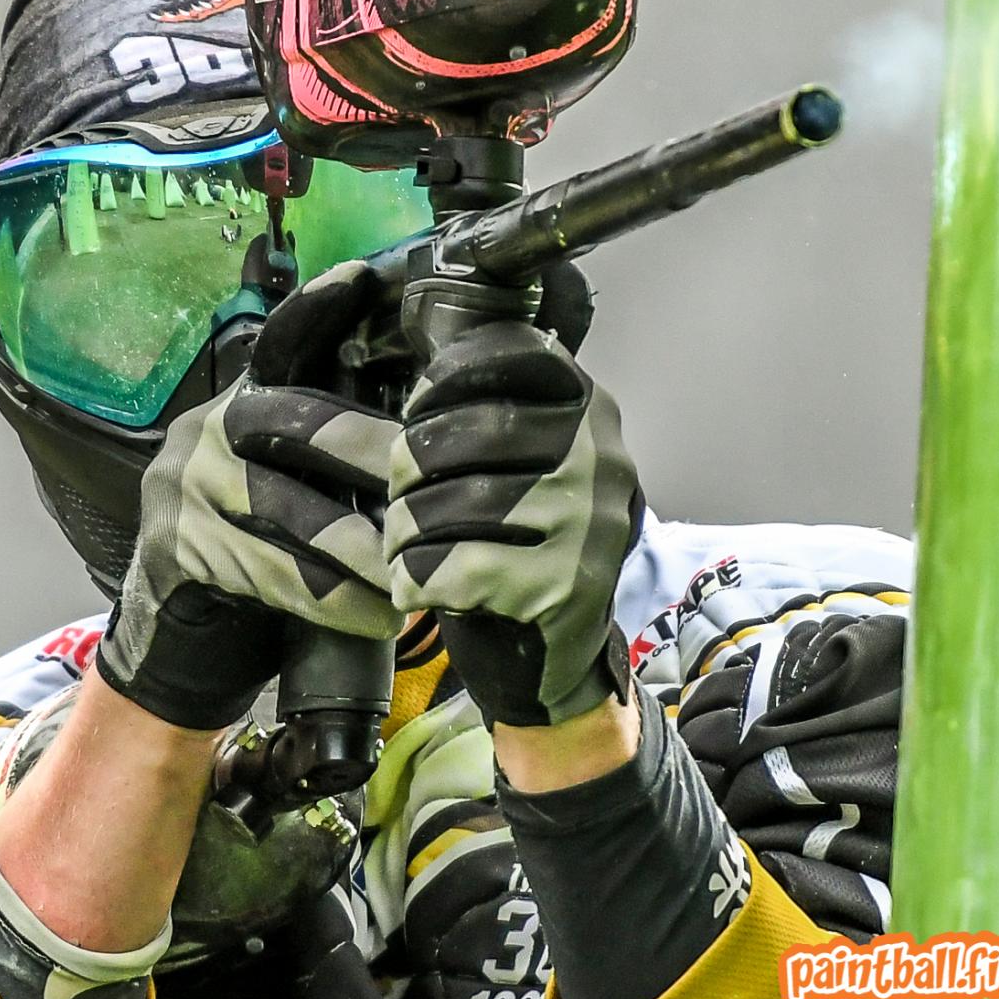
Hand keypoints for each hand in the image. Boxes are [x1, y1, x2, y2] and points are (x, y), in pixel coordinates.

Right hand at [97, 262, 401, 728]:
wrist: (187, 639)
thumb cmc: (267, 550)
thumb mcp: (298, 485)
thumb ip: (334, 451)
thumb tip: (430, 431)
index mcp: (246, 400)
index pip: (283, 342)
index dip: (320, 309)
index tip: (364, 275)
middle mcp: (211, 428)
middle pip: (300, 425)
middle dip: (375, 456)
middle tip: (436, 484)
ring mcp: (185, 486)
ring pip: (291, 511)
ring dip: (365, 551)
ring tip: (418, 576)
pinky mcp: (175, 546)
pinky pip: (269, 571)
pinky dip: (332, 600)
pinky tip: (379, 616)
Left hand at [385, 316, 642, 727]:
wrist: (554, 659)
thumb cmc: (517, 545)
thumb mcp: (514, 462)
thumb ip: (479, 406)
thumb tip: (414, 339)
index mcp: (588, 408)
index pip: (507, 356)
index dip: (442, 381)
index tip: (418, 411)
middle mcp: (597, 456)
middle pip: (455, 436)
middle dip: (405, 472)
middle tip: (401, 501)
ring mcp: (586, 522)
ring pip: (444, 505)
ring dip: (404, 532)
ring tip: (408, 547)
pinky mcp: (561, 587)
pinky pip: (452, 569)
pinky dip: (416, 580)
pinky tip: (418, 587)